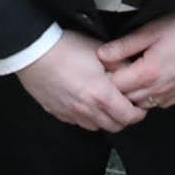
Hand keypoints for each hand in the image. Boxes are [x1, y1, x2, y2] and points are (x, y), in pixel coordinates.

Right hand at [19, 32, 145, 131]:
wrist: (34, 52)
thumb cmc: (67, 48)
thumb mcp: (101, 52)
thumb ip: (122, 66)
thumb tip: (134, 74)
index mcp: (102, 96)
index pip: (129, 117)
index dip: (139, 113)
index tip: (140, 105)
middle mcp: (87, 110)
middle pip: (114, 126)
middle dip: (124, 118)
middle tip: (125, 105)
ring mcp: (71, 114)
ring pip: (96, 127)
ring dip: (105, 119)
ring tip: (105, 103)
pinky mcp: (57, 113)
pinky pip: (78, 122)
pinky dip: (87, 117)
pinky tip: (85, 102)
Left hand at [95, 13, 174, 113]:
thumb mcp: (150, 31)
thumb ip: (123, 46)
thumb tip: (101, 54)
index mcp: (147, 73)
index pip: (114, 86)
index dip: (106, 76)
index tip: (105, 66)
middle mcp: (158, 90)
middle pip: (125, 99)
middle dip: (117, 88)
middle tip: (116, 70)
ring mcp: (171, 95)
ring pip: (141, 104)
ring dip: (133, 94)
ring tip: (133, 75)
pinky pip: (157, 104)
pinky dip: (149, 96)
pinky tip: (150, 81)